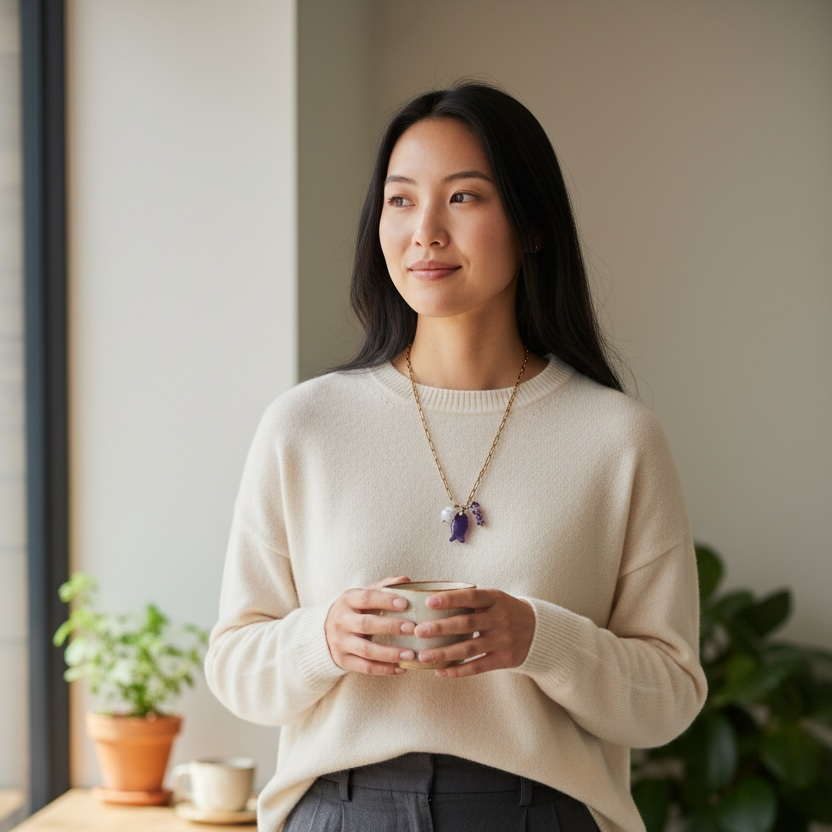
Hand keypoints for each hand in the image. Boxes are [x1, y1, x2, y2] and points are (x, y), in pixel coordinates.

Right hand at [325, 576, 415, 674]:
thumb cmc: (354, 610)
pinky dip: (385, 669)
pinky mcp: (343, 661)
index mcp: (347, 600)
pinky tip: (402, 667)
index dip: (386, 600)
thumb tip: (406, 580)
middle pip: (366, 624)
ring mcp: (340, 643)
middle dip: (390, 627)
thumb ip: (384, 587)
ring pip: (367, 650)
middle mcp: (341, 621)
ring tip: (411, 653)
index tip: (405, 604)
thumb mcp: (363, 595)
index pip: (366, 598)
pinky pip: (365, 668)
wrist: (324, 631)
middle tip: (412, 628)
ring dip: (390, 653)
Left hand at [413, 588, 534, 677]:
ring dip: (444, 653)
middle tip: (418, 631)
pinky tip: (440, 671)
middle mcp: (500, 618)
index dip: (450, 599)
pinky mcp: (504, 659)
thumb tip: (430, 601)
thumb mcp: (494, 598)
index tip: (428, 602)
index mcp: (495, 599)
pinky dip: (458, 671)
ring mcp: (503, 640)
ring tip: (423, 656)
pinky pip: (478, 667)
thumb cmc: (504, 611)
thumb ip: (470, 600)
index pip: (471, 597)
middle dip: (440, 628)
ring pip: (469, 648)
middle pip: (467, 624)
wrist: (537, 630)